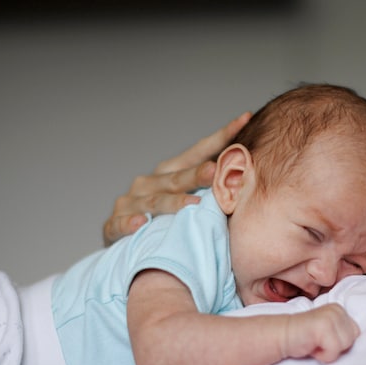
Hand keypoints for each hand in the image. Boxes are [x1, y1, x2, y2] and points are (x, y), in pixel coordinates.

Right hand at [103, 112, 251, 245]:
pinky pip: (120, 225)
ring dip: (173, 203)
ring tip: (193, 204)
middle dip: (196, 174)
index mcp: (169, 173)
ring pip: (153, 201)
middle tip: (215, 170)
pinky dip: (130, 223)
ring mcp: (130, 203)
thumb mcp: (187, 203)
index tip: (244, 119)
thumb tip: (252, 179)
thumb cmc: (165, 222)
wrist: (127, 245)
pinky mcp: (113, 225)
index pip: (198, 152)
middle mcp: (148, 182)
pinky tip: (141, 223)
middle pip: (177, 178)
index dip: (220, 137)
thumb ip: (212, 192)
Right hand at [283, 304, 359, 363]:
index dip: (339, 343)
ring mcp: (330, 316)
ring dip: (329, 351)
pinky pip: (334, 350)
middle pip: (352, 340)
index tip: (323, 340)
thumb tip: (365, 345)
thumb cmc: (306, 338)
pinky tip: (312, 347)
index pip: (355, 334)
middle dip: (336, 347)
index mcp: (340, 310)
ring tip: (315, 343)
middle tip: (319, 342)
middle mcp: (337, 310)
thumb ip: (342, 332)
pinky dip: (323, 355)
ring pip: (345, 345)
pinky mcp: (323, 326)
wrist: (282, 336)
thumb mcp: (329, 332)